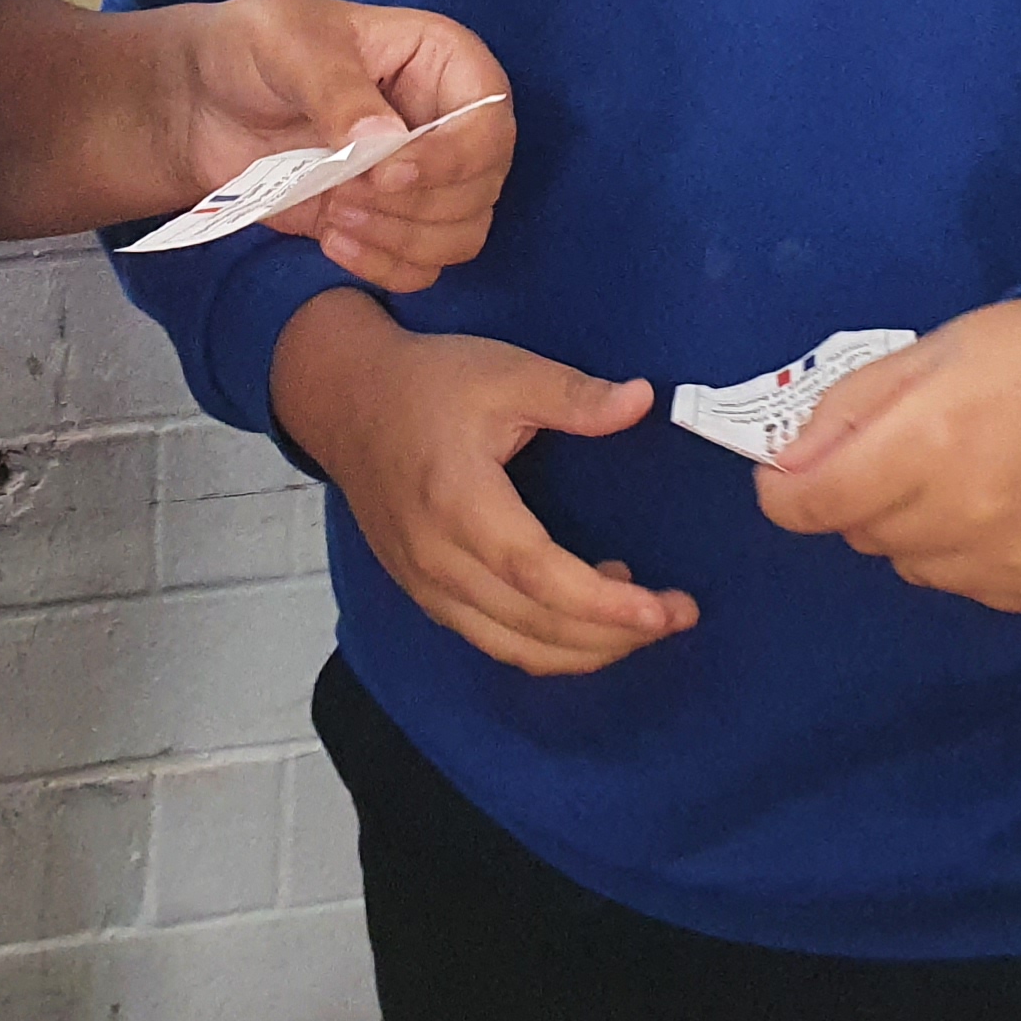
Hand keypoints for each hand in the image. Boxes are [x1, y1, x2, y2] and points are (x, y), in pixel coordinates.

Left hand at [165, 0, 512, 291]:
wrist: (202, 103)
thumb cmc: (252, 50)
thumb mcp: (288, 47)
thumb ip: (336, 89)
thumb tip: (386, 141)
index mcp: (443, 60)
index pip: (490, 120)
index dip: (451, 158)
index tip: (384, 175)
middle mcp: (449, 121)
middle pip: (482, 186)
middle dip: (415, 205)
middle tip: (343, 193)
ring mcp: (424, 177)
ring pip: (461, 233)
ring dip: (401, 239)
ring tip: (334, 214)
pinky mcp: (391, 221)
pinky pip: (423, 265)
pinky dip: (384, 266)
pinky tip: (331, 240)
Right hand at [271, 292, 694, 676]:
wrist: (344, 399)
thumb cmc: (425, 383)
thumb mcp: (503, 371)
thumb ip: (573, 394)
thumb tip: (643, 401)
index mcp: (460, 502)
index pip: (541, 576)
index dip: (606, 605)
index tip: (665, 610)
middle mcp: (439, 559)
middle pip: (534, 627)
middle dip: (614, 635)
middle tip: (676, 614)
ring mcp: (426, 584)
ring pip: (514, 646)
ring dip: (583, 649)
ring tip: (640, 619)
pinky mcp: (424, 592)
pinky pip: (491, 639)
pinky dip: (545, 643)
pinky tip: (585, 615)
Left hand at [753, 301, 1020, 612]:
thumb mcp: (932, 351)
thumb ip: (850, 410)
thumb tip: (785, 467)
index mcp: (927, 445)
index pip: (814, 503)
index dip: (787, 492)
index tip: (790, 478)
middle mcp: (963, 518)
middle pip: (862, 534)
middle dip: (864, 495)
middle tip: (909, 452)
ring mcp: (1009, 565)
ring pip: (912, 566)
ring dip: (917, 529)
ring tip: (966, 477)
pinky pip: (969, 586)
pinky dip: (968, 555)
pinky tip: (1006, 510)